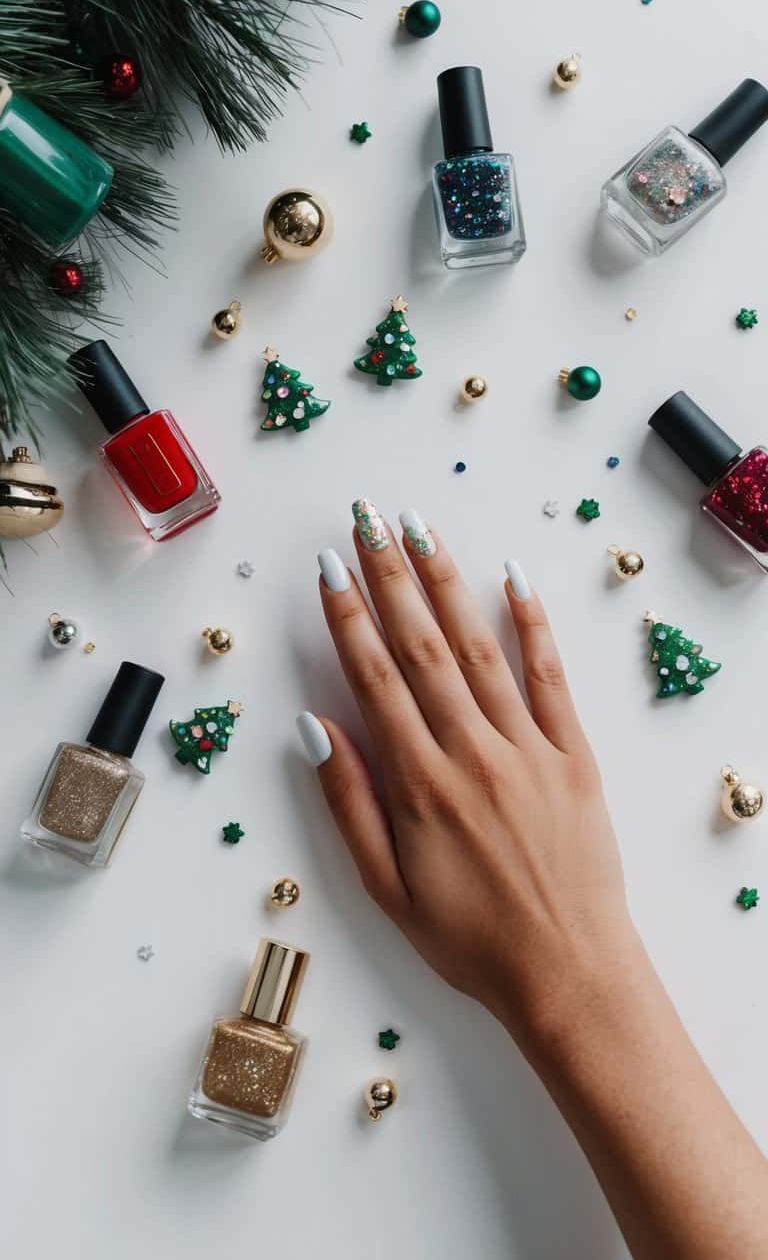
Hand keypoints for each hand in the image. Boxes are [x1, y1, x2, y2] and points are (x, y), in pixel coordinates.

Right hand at [298, 502, 632, 1043]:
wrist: (568, 972)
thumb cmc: (469, 939)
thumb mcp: (387, 888)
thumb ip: (351, 802)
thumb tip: (316, 726)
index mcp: (420, 783)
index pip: (374, 678)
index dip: (348, 616)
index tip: (330, 566)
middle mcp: (471, 750)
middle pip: (421, 645)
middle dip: (390, 576)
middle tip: (367, 520)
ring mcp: (527, 747)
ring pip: (479, 648)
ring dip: (447, 583)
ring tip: (421, 529)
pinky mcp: (573, 755)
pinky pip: (550, 678)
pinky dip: (532, 625)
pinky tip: (513, 580)